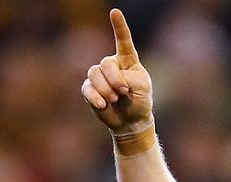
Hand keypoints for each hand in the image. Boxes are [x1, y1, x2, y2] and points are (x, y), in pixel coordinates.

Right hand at [81, 8, 152, 131]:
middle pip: (106, 63)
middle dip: (114, 79)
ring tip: (114, 99)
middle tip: (123, 92)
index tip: (115, 12)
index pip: (123, 41)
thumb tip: (110, 81)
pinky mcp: (90, 89)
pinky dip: (95, 97)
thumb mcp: (142, 87)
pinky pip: (87, 88)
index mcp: (127, 60)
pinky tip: (103, 105)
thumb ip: (128, 78)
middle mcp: (112, 65)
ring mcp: (100, 76)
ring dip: (105, 89)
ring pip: (94, 74)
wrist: (131, 121)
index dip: (119, 27)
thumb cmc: (140, 101)